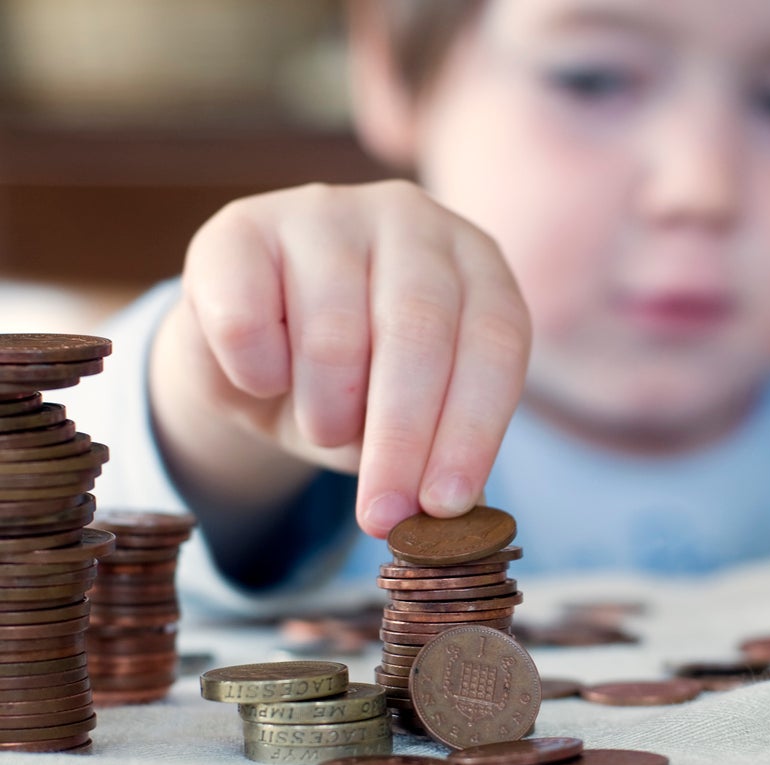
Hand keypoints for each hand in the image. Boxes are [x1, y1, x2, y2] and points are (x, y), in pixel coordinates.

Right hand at [151, 181, 529, 538]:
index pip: (494, 343)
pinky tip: (264, 376)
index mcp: (477, 266)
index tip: (443, 506)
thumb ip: (434, 463)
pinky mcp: (243, 224)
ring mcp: (328, 211)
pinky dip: (255, 372)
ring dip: (325, 408)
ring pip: (333, 330)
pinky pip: (246, 318)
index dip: (471, 430)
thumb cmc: (358, 390)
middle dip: (401, 439)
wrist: (256, 353)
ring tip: (322, 426)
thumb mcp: (412, 426)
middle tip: (381, 516)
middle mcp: (414, 220)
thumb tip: (448, 516)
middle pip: (419, 333)